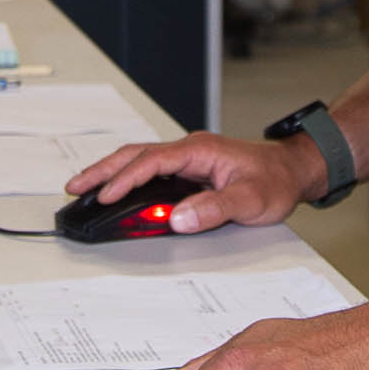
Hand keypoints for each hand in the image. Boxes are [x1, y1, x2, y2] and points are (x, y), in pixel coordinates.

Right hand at [63, 131, 316, 233]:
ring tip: (84, 188)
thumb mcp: (251, 199)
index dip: (126, 179)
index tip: (105, 196)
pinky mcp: (189, 171)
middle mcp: (189, 151)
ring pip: (139, 161)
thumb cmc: (275, 181)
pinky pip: (150, 172)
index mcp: (199, 151)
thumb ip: (214, 208)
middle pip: (135, 155)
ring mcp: (188, 160)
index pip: (152, 162)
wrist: (293, 171)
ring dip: (111, 173)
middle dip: (102, 171)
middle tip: (75, 186)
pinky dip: (128, 179)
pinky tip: (116, 191)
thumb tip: (178, 218)